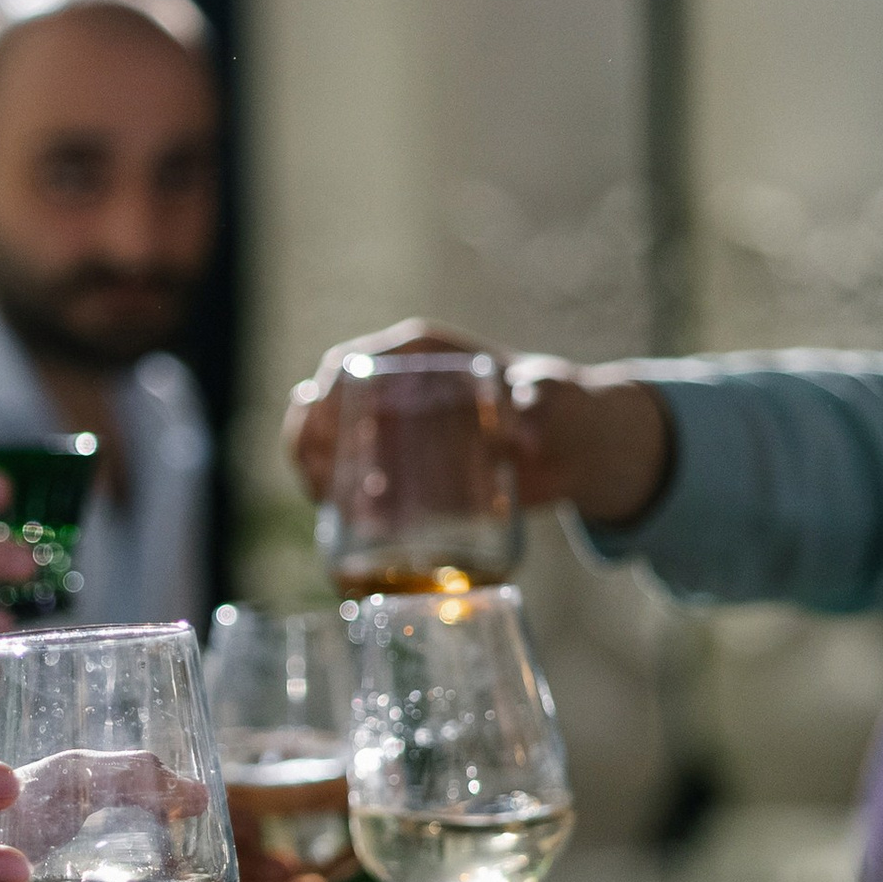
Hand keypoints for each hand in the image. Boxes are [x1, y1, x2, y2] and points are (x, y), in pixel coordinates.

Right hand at [282, 316, 674, 531]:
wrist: (575, 445)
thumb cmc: (563, 406)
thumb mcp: (554, 399)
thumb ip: (541, 406)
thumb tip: (522, 433)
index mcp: (420, 356)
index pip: (351, 363)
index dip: (325, 394)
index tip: (324, 431)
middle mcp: (395, 388)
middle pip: (323, 406)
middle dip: (307, 442)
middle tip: (319, 485)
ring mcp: (392, 430)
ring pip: (329, 445)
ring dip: (316, 474)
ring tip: (332, 507)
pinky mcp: (400, 469)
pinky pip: (356, 483)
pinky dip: (344, 503)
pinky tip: (355, 526)